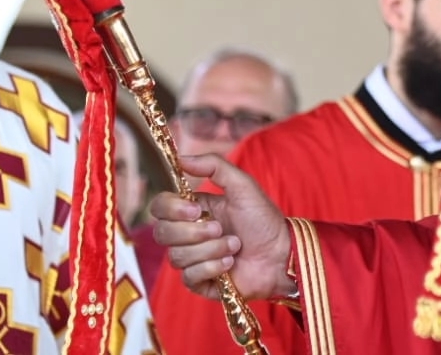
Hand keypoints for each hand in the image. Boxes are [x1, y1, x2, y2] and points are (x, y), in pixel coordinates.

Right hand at [150, 154, 295, 300]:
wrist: (281, 254)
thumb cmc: (263, 219)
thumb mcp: (242, 185)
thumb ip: (214, 166)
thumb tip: (181, 158)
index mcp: (193, 210)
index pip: (160, 207)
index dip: (171, 209)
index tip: (195, 210)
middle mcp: (188, 234)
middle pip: (162, 233)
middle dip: (194, 233)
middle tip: (220, 229)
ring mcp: (193, 259)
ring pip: (176, 256)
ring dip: (210, 250)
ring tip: (234, 246)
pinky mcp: (199, 282)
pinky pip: (188, 277)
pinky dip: (211, 268)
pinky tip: (230, 263)